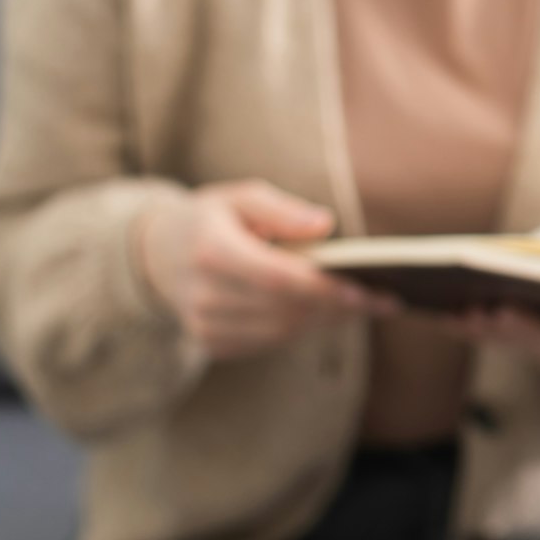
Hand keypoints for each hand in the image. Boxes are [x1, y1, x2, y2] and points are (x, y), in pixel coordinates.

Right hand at [134, 179, 393, 360]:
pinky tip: (325, 312)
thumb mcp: (241, 197)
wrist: (156, 256)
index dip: (323, 288)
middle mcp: (204, 293)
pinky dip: (302, 327)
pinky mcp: (211, 342)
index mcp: (212, 251)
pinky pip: (270, 341)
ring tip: (363, 304)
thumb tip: (325, 225)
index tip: (366, 291)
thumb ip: (282, 209)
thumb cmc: (211, 219)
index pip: (276, 278)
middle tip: (383, 299)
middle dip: (338, 307)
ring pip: (282, 331)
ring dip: (326, 320)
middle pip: (286, 309)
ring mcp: (205, 324)